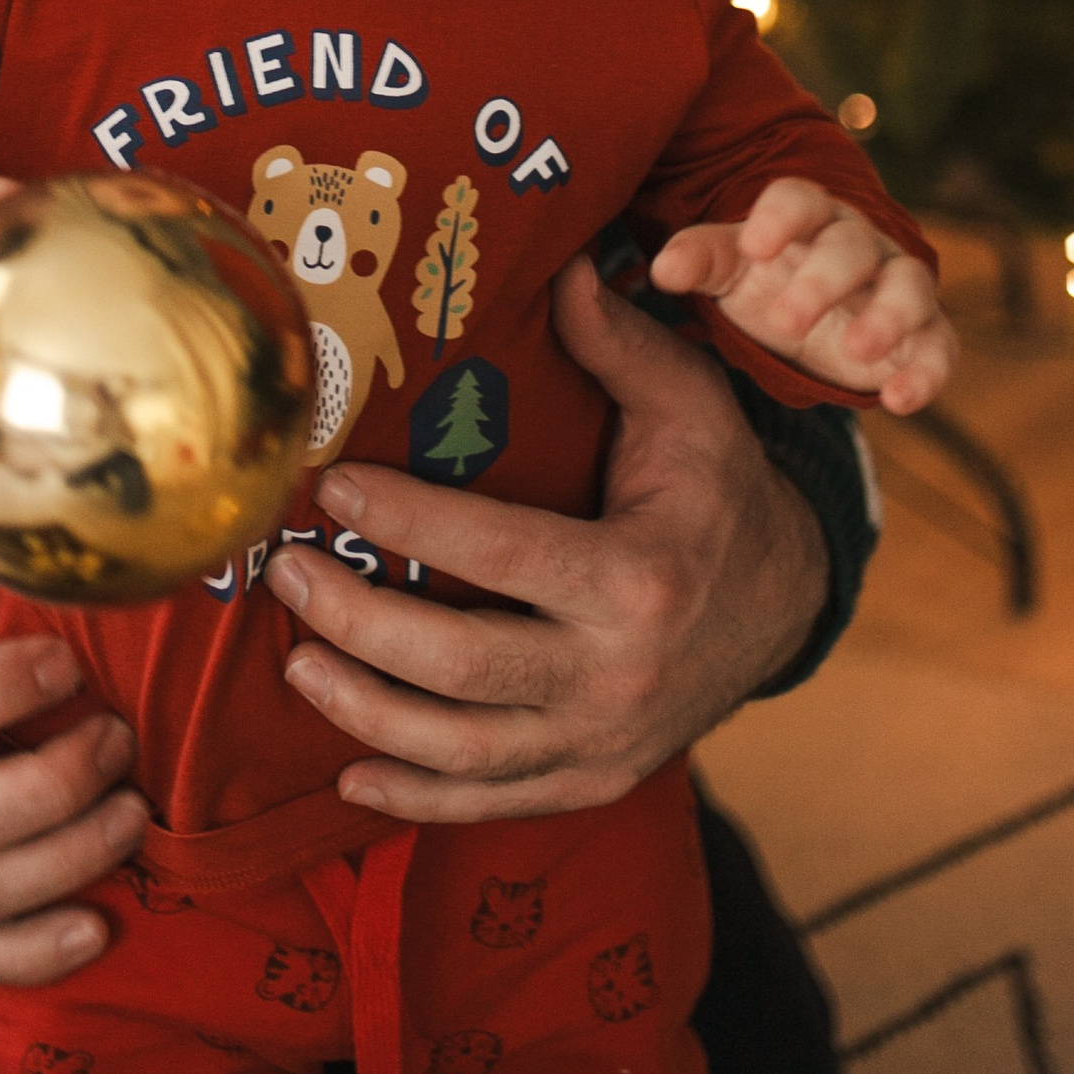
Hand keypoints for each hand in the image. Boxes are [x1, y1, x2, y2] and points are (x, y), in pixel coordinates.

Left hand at [263, 251, 830, 819]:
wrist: (786, 605)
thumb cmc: (718, 490)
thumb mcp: (692, 409)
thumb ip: (622, 344)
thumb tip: (566, 269)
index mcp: (638, 578)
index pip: (500, 552)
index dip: (409, 521)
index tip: (331, 486)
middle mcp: (619, 675)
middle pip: (463, 667)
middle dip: (361, 621)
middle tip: (287, 573)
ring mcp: (605, 742)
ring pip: (466, 752)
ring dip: (368, 714)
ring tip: (298, 660)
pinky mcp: (595, 781)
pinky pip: (494, 803)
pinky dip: (417, 800)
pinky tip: (348, 778)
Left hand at [651, 177, 955, 416]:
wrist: (817, 318)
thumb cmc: (766, 279)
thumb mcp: (729, 269)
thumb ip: (699, 261)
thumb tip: (662, 270)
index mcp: (808, 216)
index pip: (799, 198)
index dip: (781, 217)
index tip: (755, 246)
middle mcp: (860, 243)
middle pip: (851, 247)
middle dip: (824, 281)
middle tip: (787, 323)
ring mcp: (899, 286)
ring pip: (909, 286)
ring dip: (888, 317)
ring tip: (856, 351)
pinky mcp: (926, 335)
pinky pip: (940, 347)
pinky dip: (927, 372)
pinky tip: (898, 401)